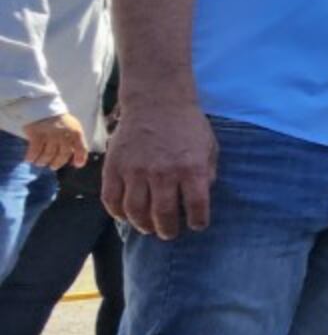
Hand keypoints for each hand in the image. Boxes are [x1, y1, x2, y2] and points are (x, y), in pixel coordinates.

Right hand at [21, 112, 87, 169]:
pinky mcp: (37, 134)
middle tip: (52, 166)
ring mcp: (50, 134)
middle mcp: (64, 134)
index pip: (81, 148)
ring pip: (48, 155)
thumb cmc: (59, 121)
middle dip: (57, 163)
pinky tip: (29, 159)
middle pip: (63, 155)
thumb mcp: (73, 128)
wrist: (42, 108)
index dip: (80, 158)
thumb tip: (77, 161)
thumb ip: (76, 142)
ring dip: (43, 161)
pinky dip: (32, 157)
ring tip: (40, 163)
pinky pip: (35, 150)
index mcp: (75, 132)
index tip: (77, 165)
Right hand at [101, 100, 217, 238]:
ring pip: (135, 212)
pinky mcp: (114, 167)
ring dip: (143, 225)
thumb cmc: (187, 125)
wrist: (157, 101)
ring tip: (148, 227)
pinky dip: (118, 213)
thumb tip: (199, 201)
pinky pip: (112, 200)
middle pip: (163, 215)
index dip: (197, 222)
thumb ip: (206, 174)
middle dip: (168, 230)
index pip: (196, 207)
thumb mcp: (208, 147)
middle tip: (168, 233)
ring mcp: (136, 171)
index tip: (196, 225)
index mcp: (191, 169)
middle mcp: (163, 173)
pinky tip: (126, 216)